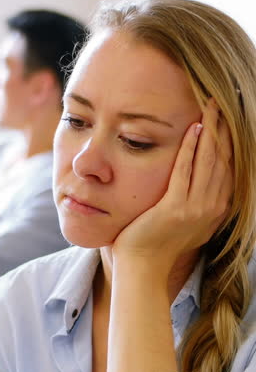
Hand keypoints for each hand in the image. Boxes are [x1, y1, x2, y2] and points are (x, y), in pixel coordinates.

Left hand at [113, 98, 232, 268]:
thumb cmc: (160, 243)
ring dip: (211, 131)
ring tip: (211, 107)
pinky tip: (193, 128)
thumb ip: (200, 203)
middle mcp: (212, 208)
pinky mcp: (175, 208)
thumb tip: (203, 184)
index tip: (226, 120)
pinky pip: (185, 171)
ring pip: (209, 161)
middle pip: (223, 159)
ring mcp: (196, 209)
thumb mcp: (190, 224)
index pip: (228, 167)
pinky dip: (191, 148)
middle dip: (223, 129)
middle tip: (221, 103)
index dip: (229, 141)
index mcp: (217, 209)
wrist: (143, 267)